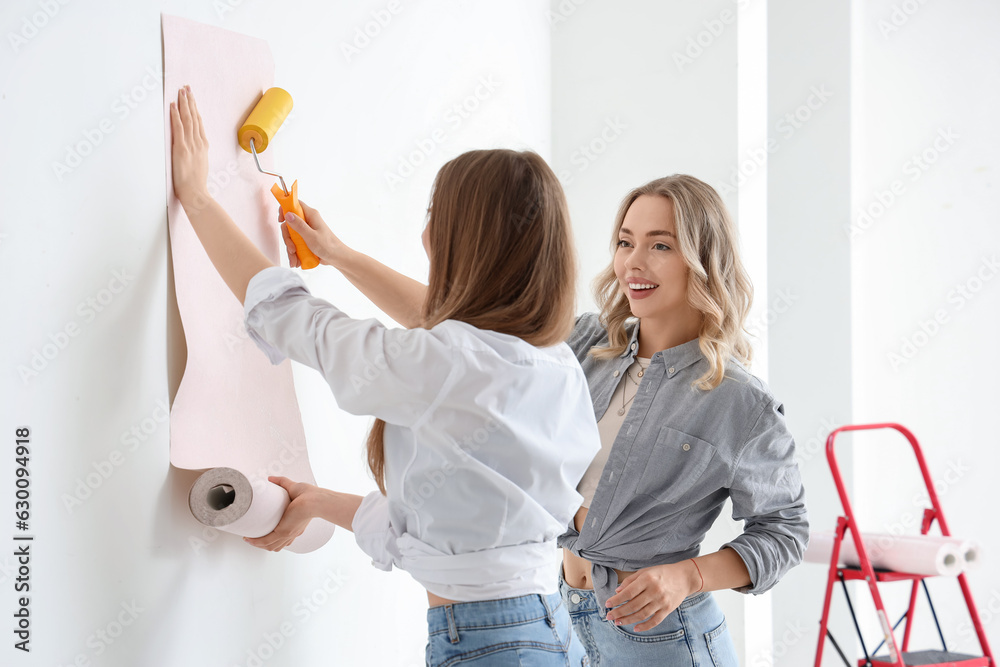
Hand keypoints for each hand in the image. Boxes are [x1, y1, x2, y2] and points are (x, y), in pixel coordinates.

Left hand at [169, 85, 210, 208]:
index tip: (192, 98)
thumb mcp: (200, 165)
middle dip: (190, 101)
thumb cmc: (196, 184)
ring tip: (181, 91)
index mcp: (203, 146)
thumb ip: (197, 154)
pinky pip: (179, 128)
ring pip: (188, 119)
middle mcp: (198, 143)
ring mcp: (190, 145)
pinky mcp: (182, 148)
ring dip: (184, 103)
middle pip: (194, 117)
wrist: (196, 193)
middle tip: (187, 87)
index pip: (198, 123)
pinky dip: (176, 115)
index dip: (195, 109)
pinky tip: (173, 105)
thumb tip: (193, 149)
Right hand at [243, 476, 321, 551]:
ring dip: (257, 544)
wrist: (314, 500)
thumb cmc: (310, 495)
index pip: (284, 539)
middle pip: (276, 545)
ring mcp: (287, 534)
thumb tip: (271, 479)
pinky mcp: (283, 531)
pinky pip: (266, 541)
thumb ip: (282, 482)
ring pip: (270, 546)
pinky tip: (249, 539)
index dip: (273, 539)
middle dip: (262, 544)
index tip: (263, 534)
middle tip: (252, 537)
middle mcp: (292, 532)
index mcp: (296, 526)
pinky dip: (256, 542)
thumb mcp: (293, 488)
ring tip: (248, 538)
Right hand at [279, 201, 349, 267]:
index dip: (285, 209)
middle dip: (288, 238)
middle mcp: (308, 221)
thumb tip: (287, 214)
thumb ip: (299, 226)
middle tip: (292, 249)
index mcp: (311, 215)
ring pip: (291, 235)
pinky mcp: (305, 239)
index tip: (281, 220)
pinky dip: (294, 253)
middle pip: (289, 224)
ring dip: (291, 248)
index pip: (294, 204)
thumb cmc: (328, 246)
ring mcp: (306, 231)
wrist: (337, 258)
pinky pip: (295, 243)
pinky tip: (296, 261)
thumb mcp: (312, 236)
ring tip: (295, 259)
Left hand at [604, 561, 701, 630]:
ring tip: (618, 622)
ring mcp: (662, 601)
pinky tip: (635, 628)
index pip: (628, 592)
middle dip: (619, 612)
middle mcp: (654, 591)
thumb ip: (630, 581)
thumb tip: (617, 591)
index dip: (616, 600)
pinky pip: (655, 621)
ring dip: (628, 620)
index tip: (607, 604)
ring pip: (642, 614)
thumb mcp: (645, 571)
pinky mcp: (668, 609)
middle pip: (633, 605)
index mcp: (647, 579)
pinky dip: (644, 626)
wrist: (684, 577)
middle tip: (609, 616)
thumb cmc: (662, 573)